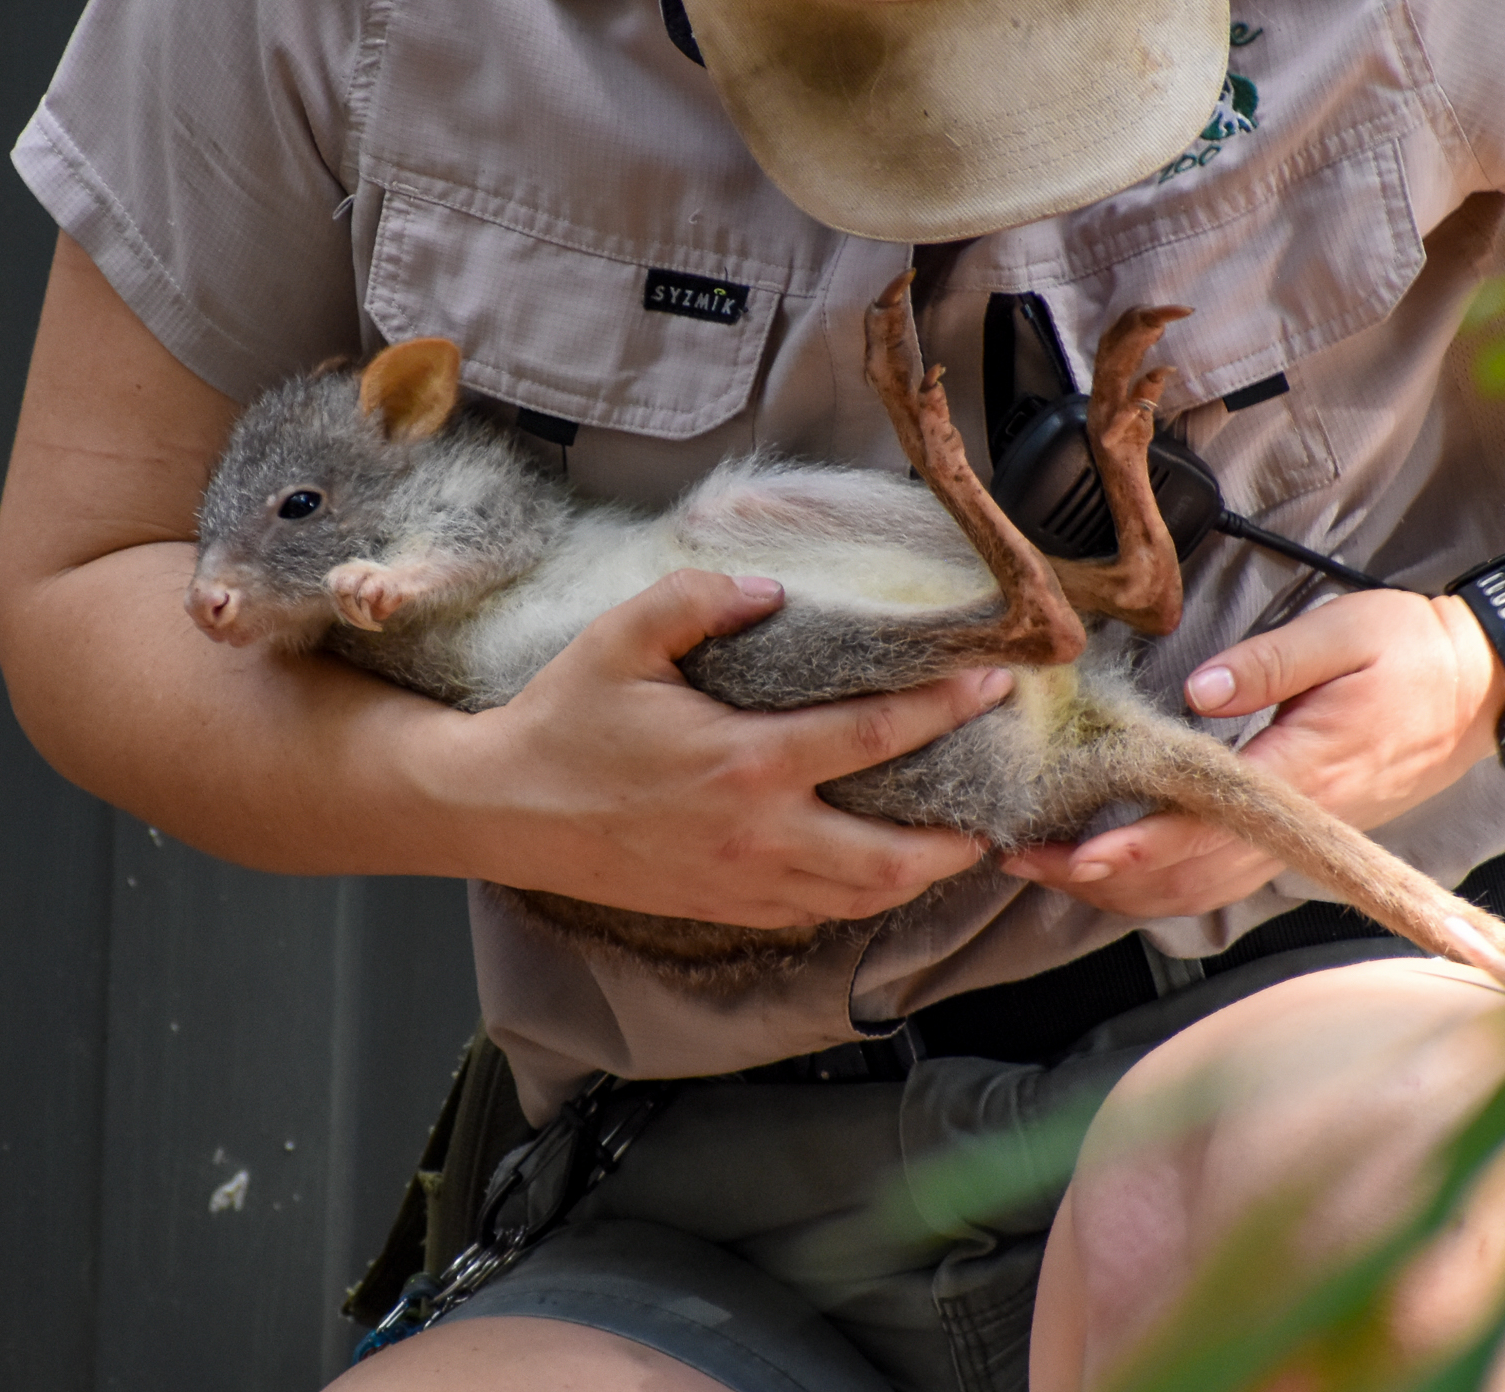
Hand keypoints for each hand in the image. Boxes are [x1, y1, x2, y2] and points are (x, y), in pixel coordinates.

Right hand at [454, 568, 1014, 928]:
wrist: (504, 810)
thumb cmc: (564, 720)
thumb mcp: (623, 637)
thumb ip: (701, 601)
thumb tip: (773, 592)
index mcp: (746, 761)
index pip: (877, 734)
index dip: (946, 708)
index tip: (993, 683)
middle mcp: (759, 834)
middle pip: (894, 853)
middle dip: (961, 832)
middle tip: (1001, 802)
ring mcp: (744, 882)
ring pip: (861, 897)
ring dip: (920, 876)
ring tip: (957, 845)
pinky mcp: (724, 909)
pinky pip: (815, 913)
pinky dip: (860, 897)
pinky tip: (876, 870)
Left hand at [1002, 588, 1504, 916]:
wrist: (1482, 690)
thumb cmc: (1414, 654)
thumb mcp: (1347, 633)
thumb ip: (1272, 662)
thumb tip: (1202, 689)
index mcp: (1303, 773)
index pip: (1200, 826)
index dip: (1130, 845)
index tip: (1069, 852)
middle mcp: (1296, 823)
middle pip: (1181, 876)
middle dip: (1094, 878)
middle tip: (1016, 855)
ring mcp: (1295, 839)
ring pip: (1193, 890)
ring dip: (1115, 889)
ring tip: (1041, 863)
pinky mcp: (1294, 838)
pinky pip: (1213, 879)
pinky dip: (1153, 884)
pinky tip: (1105, 866)